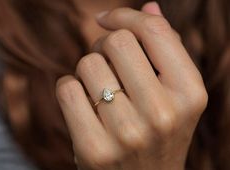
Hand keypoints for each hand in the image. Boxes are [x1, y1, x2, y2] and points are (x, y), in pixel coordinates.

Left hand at [56, 2, 207, 169]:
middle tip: (108, 64)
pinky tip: (83, 104)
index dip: (126, 16)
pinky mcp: (94, 149)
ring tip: (101, 90)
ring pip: (88, 64)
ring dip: (89, 70)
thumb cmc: (159, 130)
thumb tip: (149, 5)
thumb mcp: (175, 92)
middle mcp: (163, 114)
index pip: (154, 30)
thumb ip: (165, 47)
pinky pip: (67, 88)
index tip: (107, 19)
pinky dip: (70, 88)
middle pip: (115, 42)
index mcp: (190, 93)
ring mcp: (128, 134)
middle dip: (104, 46)